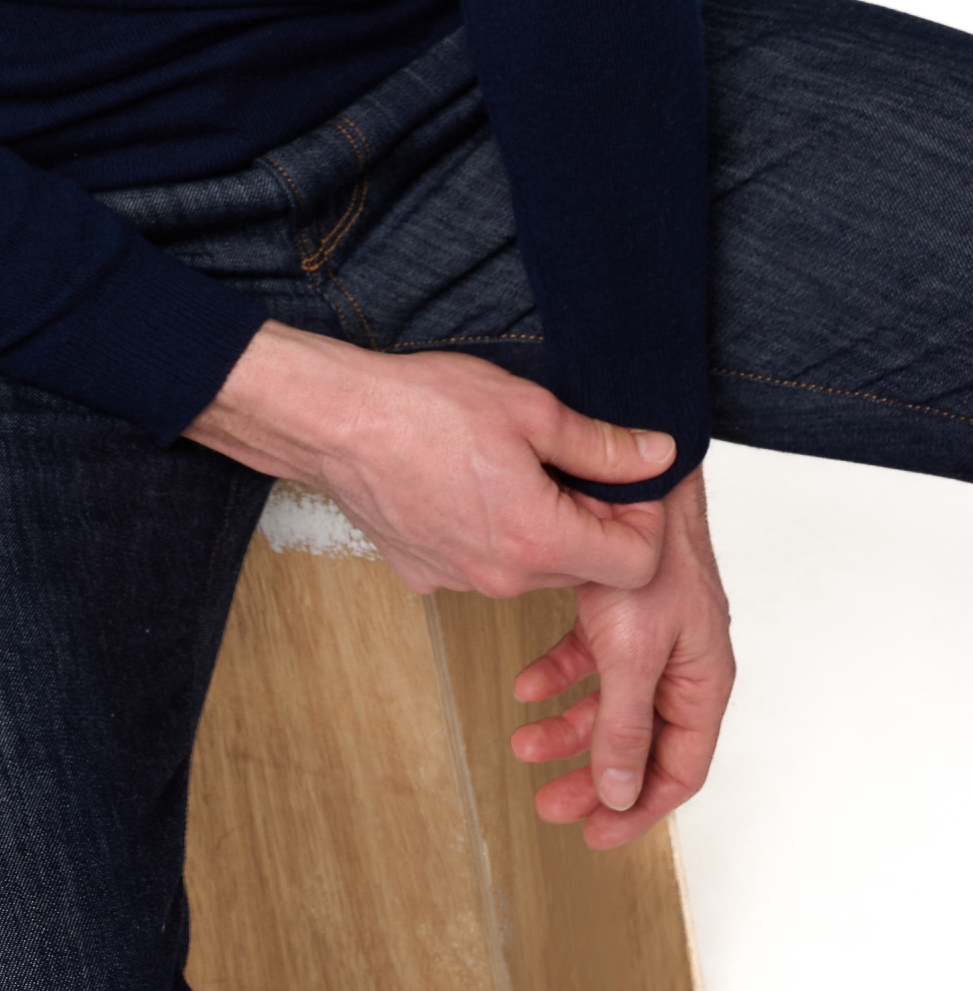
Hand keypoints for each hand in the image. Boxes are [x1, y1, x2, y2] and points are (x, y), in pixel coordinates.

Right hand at [186, 321, 674, 597]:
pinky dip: (489, 532)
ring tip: (509, 466)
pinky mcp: (426, 576)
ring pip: (532, 567)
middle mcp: (504, 577)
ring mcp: (461, 583)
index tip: (622, 483)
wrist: (333, 421)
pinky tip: (462, 484)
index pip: (635, 565)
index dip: (643, 523)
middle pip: (584, 568)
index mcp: (539, 538)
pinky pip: (481, 564)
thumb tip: (657, 455)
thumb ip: (601, 444)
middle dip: (591, 520)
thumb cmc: (422, 407)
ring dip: (540, 527)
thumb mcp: (528, 408)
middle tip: (566, 462)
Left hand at [509, 464, 733, 845]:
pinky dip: (558, 674)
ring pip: (609, 702)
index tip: (595, 835)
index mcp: (703, 681)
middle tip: (549, 802)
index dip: (639, 809)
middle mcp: (682, 662)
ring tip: (524, 742)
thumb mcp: (631, 651)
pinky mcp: (620, 607)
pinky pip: (590, 658)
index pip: (680, 769)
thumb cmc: (648, 552)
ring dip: (567, 727)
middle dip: (593, 777)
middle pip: (640, 742)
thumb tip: (620, 793)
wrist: (628, 475)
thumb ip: (624, 725)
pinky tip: (526, 684)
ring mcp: (651, 634)